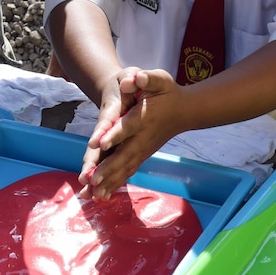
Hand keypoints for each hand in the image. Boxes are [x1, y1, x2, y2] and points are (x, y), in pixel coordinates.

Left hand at [79, 68, 183, 199]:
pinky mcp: (141, 156)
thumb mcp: (160, 79)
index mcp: (144, 117)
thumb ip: (147, 78)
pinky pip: (127, 172)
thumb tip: (134, 78)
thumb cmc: (167, 92)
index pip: (128, 126)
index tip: (100, 142)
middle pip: (124, 154)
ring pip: (125, 167)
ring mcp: (142, 150)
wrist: (183, 111)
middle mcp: (143, 138)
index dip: (115, 134)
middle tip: (92, 179)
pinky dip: (114, 184)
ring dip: (109, 181)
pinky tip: (101, 196)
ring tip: (92, 194)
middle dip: (108, 168)